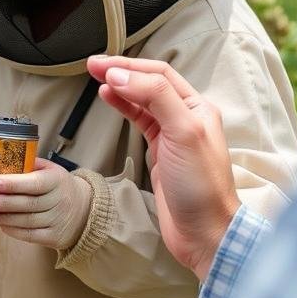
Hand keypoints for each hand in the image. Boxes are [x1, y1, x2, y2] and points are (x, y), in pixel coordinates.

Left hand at [0, 157, 90, 249]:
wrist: (84, 209)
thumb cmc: (57, 186)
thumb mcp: (49, 170)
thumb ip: (29, 166)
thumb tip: (0, 162)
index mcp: (57, 180)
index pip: (35, 183)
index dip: (13, 184)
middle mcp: (60, 201)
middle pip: (29, 204)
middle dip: (3, 202)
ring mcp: (58, 221)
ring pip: (27, 221)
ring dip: (4, 218)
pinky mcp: (54, 237)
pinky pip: (30, 235)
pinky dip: (13, 230)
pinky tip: (0, 224)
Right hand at [87, 55, 240, 280]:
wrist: (204, 232)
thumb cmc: (201, 187)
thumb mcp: (184, 133)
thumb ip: (156, 99)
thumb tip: (121, 76)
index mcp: (197, 107)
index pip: (159, 74)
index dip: (129, 66)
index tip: (101, 66)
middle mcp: (186, 116)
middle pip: (149, 83)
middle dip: (121, 71)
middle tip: (92, 65)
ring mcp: (172, 135)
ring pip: (142, 100)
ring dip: (119, 86)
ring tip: (96, 77)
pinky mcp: (160, 152)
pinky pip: (139, 120)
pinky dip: (122, 106)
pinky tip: (109, 99)